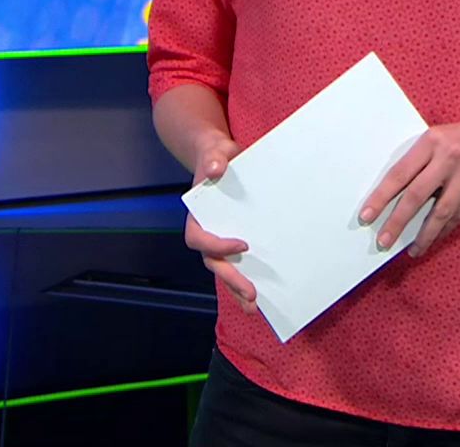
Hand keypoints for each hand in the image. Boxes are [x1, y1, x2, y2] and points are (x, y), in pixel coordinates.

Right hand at [183, 134, 257, 313]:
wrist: (218, 157)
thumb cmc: (216, 156)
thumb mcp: (215, 152)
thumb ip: (214, 159)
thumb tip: (214, 169)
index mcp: (197, 215)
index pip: (199, 238)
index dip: (217, 245)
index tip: (242, 245)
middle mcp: (206, 231)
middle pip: (213, 262)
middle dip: (231, 279)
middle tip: (251, 294)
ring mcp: (219, 239)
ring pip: (224, 270)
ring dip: (237, 289)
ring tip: (254, 306)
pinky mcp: (233, 242)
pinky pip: (237, 264)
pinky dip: (246, 280)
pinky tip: (263, 294)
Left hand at [358, 108, 459, 257]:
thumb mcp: (442, 138)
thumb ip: (421, 160)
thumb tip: (394, 193)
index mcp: (431, 141)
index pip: (399, 173)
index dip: (380, 197)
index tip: (366, 215)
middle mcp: (448, 157)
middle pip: (416, 196)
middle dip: (396, 222)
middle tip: (382, 241)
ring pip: (439, 212)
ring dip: (423, 235)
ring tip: (410, 250)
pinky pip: (459, 216)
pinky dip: (444, 230)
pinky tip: (433, 240)